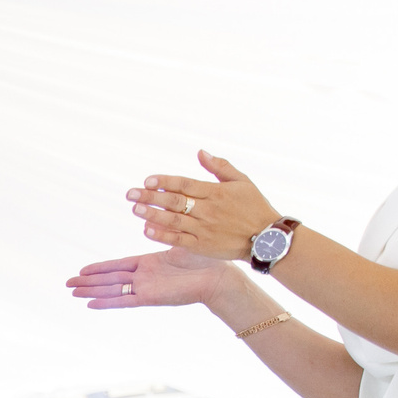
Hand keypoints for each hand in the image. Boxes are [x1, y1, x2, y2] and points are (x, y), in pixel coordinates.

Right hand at [67, 246, 241, 310]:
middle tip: (68, 284)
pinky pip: (124, 300)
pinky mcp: (151, 297)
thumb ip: (163, 232)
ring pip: (112, 290)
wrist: (217, 276)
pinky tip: (90, 303)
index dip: (99, 268)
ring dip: (92, 290)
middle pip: (109, 279)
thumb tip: (151, 218)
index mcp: (149, 263)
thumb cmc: (204, 259)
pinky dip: (107, 302)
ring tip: (73, 292)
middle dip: (88, 281)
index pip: (117, 265)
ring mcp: (146, 288)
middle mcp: (144, 277)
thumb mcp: (180, 240)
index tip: (82, 270)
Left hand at [125, 151, 283, 262]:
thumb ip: (220, 167)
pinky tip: (146, 229)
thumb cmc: (255, 206)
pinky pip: (178, 240)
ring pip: (173, 220)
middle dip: (150, 196)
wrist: (266, 238)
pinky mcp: (202, 246)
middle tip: (130, 193)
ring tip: (135, 209)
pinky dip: (162, 235)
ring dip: (152, 215)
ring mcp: (204, 229)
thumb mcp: (242, 182)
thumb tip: (200, 152)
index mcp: (216, 192)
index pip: (185, 184)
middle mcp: (208, 210)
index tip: (148, 180)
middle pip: (174, 201)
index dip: (165, 182)